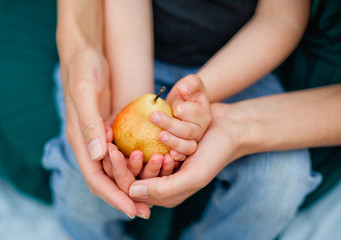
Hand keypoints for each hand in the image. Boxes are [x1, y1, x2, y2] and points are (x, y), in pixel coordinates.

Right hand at [62, 48, 148, 217]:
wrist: (86, 54)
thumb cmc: (84, 69)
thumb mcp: (85, 93)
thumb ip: (89, 124)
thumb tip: (99, 156)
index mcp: (79, 140)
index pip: (96, 178)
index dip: (114, 196)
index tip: (134, 209)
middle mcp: (89, 143)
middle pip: (106, 179)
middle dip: (125, 196)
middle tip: (147, 210)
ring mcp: (99, 137)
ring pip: (115, 169)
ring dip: (132, 183)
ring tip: (152, 196)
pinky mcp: (110, 129)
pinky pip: (122, 153)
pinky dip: (135, 164)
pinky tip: (152, 168)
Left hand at [129, 103, 239, 206]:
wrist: (229, 129)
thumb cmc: (214, 154)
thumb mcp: (193, 176)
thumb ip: (164, 188)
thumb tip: (131, 192)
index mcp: (168, 195)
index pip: (136, 192)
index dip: (121, 175)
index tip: (116, 153)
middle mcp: (164, 182)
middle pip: (134, 176)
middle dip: (125, 162)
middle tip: (118, 145)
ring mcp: (164, 165)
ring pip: (138, 161)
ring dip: (136, 150)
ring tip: (139, 138)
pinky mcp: (165, 149)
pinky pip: (146, 147)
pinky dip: (143, 140)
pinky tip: (141, 131)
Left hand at [150, 74, 210, 160]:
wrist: (184, 107)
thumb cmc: (186, 94)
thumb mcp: (191, 84)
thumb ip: (191, 83)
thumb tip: (183, 88)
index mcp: (203, 114)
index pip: (195, 114)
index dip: (185, 111)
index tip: (176, 107)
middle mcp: (200, 130)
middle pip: (188, 132)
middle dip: (171, 125)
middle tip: (154, 117)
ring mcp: (192, 142)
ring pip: (187, 147)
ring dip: (173, 142)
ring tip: (159, 135)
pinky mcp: (182, 150)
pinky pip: (180, 157)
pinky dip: (174, 157)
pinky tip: (164, 154)